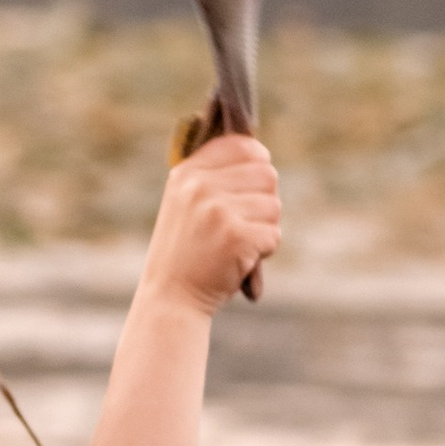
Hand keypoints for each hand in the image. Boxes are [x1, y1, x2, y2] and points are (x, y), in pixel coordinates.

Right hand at [144, 135, 279, 313]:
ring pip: (274, 205)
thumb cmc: (185, 253)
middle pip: (266, 174)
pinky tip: (239, 261)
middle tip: (241, 225)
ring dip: (264, 228)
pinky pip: (274, 234)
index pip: (243, 145)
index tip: (249, 187)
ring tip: (236, 245)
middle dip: (263, 202)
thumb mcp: (186, 204)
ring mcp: (217, 211)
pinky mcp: (236, 237)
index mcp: (187, 173)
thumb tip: (261, 154)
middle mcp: (200, 186)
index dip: (256, 164)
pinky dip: (264, 251)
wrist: (170, 299)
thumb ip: (215, 177)